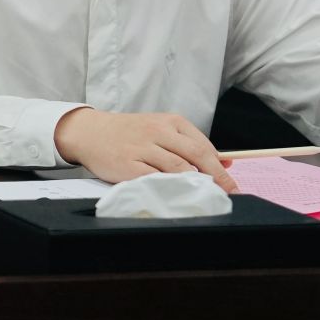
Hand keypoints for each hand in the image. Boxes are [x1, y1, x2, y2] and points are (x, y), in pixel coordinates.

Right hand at [54, 109, 237, 193]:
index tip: (230, 184)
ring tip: (206, 197)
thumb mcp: (161, 129)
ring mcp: (142, 148)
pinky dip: (170, 188)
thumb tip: (226, 161)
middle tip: (229, 193)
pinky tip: (178, 195)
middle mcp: (158, 132)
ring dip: (196, 184)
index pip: (203, 146)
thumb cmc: (128, 133)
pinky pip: (155, 179)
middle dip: (217, 177)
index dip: (220, 167)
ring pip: (178, 168)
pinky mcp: (128, 165)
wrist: (89, 132)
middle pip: (196, 156)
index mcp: (170, 121)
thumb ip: (190, 144)